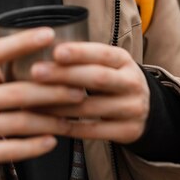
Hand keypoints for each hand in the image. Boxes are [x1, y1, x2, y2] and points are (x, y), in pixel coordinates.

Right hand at [0, 27, 84, 171]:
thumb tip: (39, 54)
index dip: (21, 43)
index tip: (49, 34)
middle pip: (13, 93)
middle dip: (50, 91)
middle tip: (78, 89)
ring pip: (16, 124)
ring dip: (50, 120)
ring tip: (71, 116)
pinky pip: (8, 150)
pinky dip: (34, 146)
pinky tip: (52, 140)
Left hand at [30, 42, 149, 143]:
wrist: (146, 110)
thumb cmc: (113, 79)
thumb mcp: (107, 63)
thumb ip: (83, 58)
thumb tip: (42, 47)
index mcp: (124, 60)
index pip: (102, 53)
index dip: (79, 53)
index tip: (55, 51)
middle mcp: (132, 83)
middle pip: (97, 78)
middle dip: (64, 75)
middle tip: (36, 72)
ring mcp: (132, 109)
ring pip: (91, 108)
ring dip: (58, 104)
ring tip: (33, 99)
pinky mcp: (127, 132)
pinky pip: (92, 131)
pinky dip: (67, 126)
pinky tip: (47, 121)